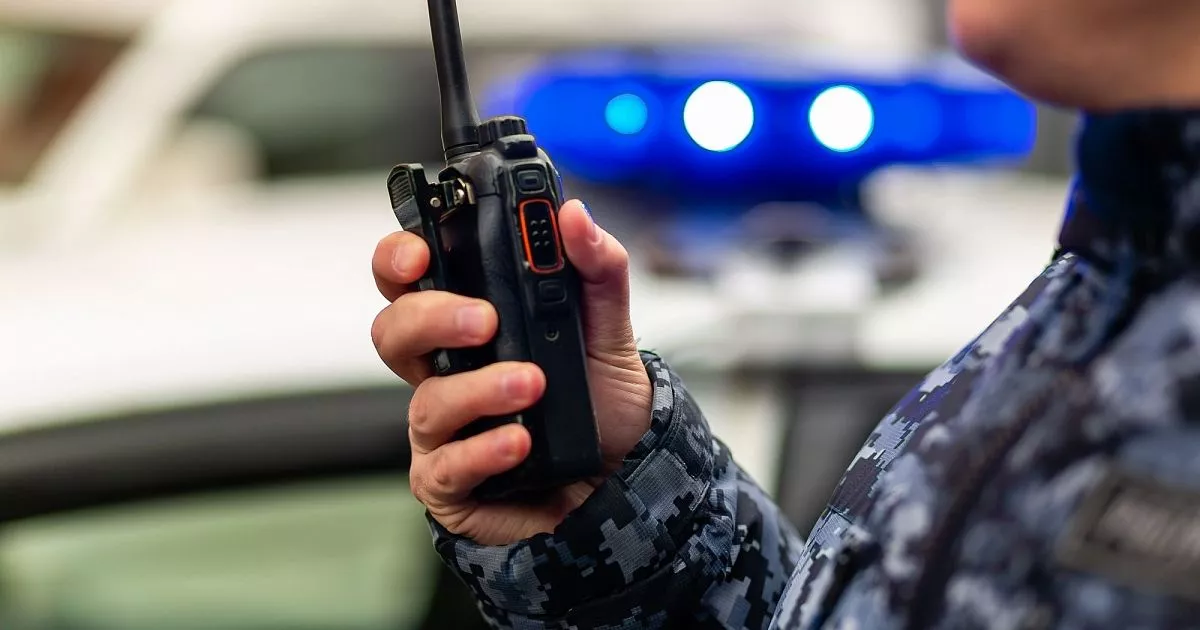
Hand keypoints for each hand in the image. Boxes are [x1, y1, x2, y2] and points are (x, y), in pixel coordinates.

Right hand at [371, 200, 651, 545]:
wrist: (625, 476)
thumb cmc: (600, 401)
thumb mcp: (609, 328)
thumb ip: (596, 268)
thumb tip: (574, 216)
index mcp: (466, 322)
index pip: (407, 279)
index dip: (397, 259)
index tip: (419, 252)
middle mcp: (445, 370)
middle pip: (393, 332)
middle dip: (430, 318)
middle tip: (484, 320)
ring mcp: (443, 428)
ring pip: (427, 402)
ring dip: (478, 389)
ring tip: (532, 383)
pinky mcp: (453, 482)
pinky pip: (445, 467)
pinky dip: (482, 450)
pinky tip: (518, 440)